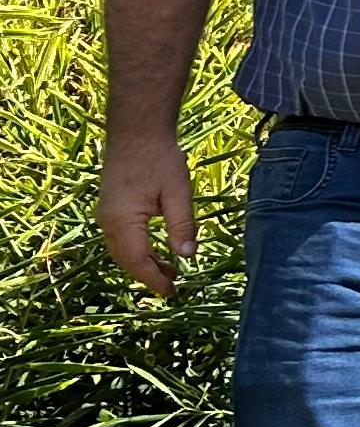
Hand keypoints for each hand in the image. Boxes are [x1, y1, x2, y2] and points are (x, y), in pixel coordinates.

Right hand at [99, 131, 196, 295]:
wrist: (136, 133)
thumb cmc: (160, 159)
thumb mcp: (178, 191)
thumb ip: (182, 224)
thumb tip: (188, 256)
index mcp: (122, 220)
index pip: (136, 261)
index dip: (153, 279)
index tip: (172, 293)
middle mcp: (107, 222)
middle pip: (125, 260)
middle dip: (148, 275)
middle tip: (173, 287)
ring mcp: (105, 216)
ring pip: (121, 251)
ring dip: (142, 264)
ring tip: (170, 273)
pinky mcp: (110, 210)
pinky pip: (120, 239)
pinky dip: (136, 251)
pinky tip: (156, 253)